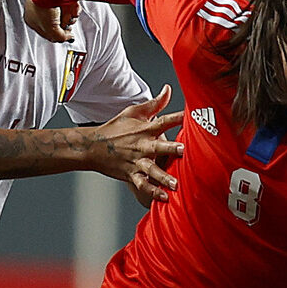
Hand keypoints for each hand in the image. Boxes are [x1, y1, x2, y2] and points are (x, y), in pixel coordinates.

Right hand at [25, 0, 78, 43]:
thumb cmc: (43, 4)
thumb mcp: (51, 30)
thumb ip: (60, 38)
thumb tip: (68, 38)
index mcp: (32, 19)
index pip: (47, 32)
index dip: (57, 35)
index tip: (65, 35)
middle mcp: (39, 10)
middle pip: (57, 23)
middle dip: (65, 24)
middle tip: (67, 23)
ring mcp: (49, 1)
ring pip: (64, 13)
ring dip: (70, 16)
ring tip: (70, 14)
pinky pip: (69, 4)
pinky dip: (73, 7)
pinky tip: (73, 7)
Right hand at [91, 86, 183, 202]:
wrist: (93, 146)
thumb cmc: (115, 128)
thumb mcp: (134, 112)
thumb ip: (155, 103)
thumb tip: (169, 89)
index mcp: (145, 129)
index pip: (165, 121)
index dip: (179, 118)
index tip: (193, 117)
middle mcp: (142, 145)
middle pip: (159, 146)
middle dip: (171, 149)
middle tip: (184, 151)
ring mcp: (136, 161)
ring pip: (152, 170)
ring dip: (164, 177)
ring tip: (176, 184)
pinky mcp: (131, 174)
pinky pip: (143, 185)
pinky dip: (152, 192)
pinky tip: (164, 198)